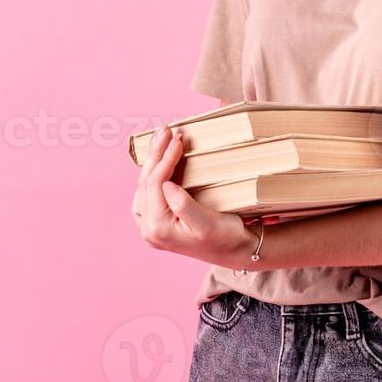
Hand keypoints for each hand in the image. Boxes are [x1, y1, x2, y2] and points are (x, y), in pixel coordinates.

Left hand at [132, 125, 257, 266]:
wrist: (236, 251)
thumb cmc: (227, 237)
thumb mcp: (206, 223)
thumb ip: (183, 205)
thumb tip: (165, 184)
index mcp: (157, 229)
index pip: (155, 184)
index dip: (165, 159)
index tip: (178, 139)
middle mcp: (148, 230)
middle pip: (146, 183)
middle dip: (156, 154)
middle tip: (166, 130)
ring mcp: (150, 226)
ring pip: (145, 185)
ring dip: (153, 160)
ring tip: (161, 138)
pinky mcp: (156, 222)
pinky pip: (149, 192)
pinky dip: (155, 172)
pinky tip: (160, 158)